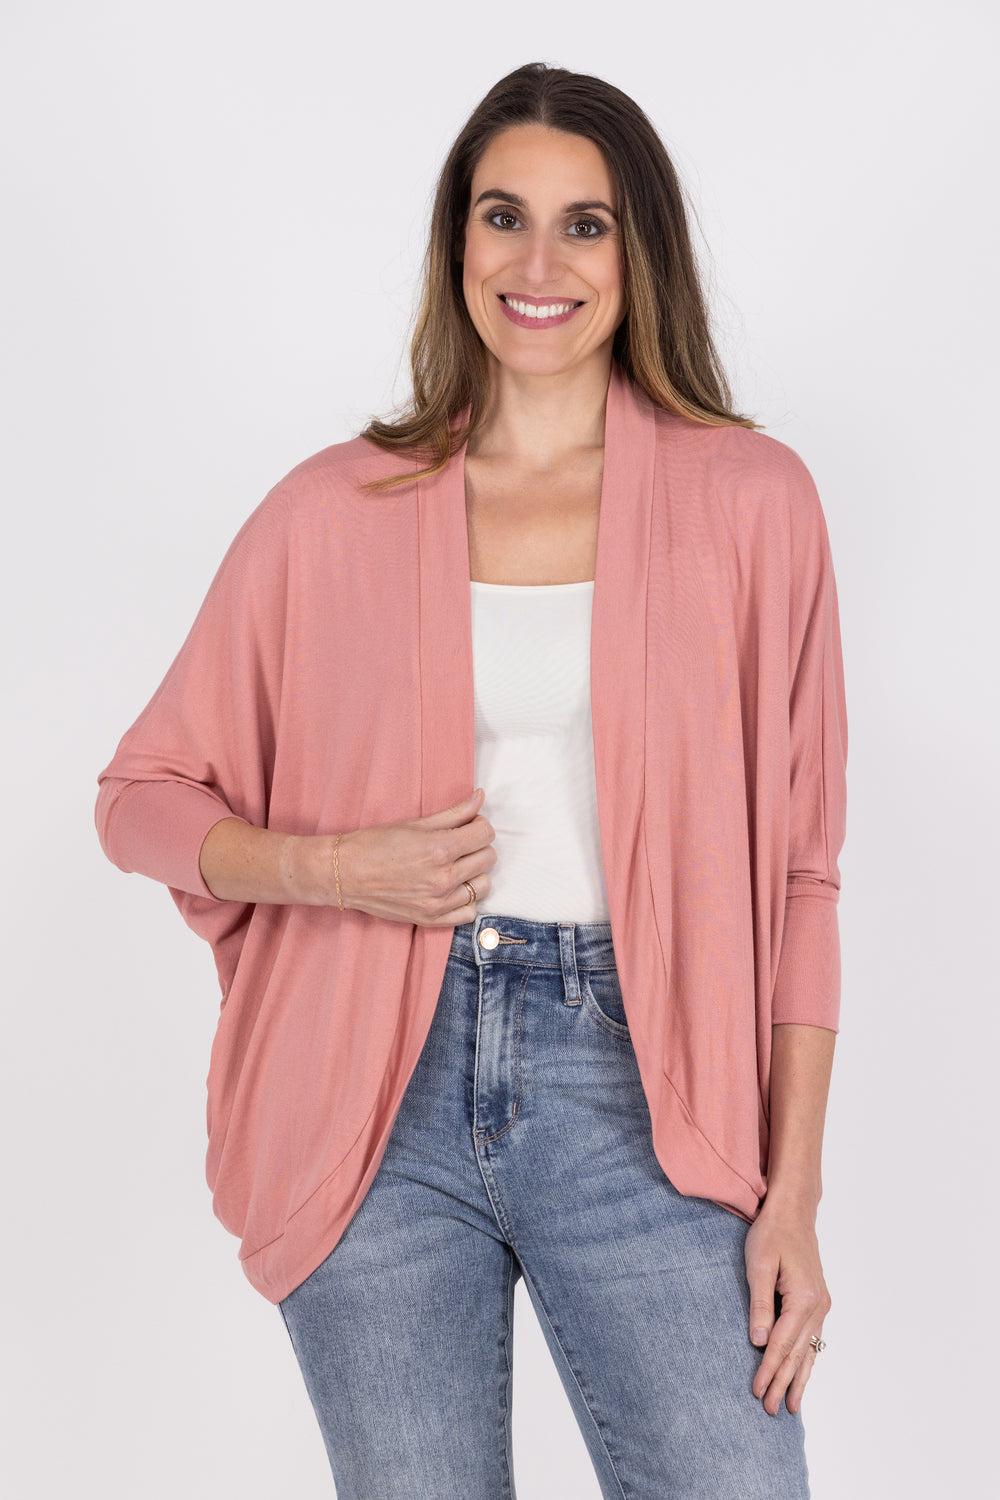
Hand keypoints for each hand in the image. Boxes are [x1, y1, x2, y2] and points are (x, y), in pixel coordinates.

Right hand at [307, 788, 496, 924]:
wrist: (345, 874)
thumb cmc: (376, 844)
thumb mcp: (416, 824)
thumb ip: (455, 813)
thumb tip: (481, 797)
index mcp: (441, 848)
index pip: (486, 834)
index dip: (479, 826)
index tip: (468, 826)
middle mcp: (443, 878)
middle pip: (488, 858)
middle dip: (477, 847)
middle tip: (459, 844)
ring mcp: (439, 902)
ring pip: (484, 886)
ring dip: (474, 874)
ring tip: (454, 867)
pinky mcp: (432, 919)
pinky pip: (470, 913)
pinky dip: (466, 901)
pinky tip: (451, 889)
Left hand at [744, 1200, 831, 1415]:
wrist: (793, 1212)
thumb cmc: (772, 1233)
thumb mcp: (759, 1265)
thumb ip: (760, 1304)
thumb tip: (759, 1342)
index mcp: (804, 1298)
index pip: (782, 1344)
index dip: (769, 1370)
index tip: (757, 1393)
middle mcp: (818, 1306)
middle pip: (798, 1354)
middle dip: (784, 1383)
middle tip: (772, 1410)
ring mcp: (821, 1305)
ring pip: (810, 1350)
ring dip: (799, 1378)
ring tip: (791, 1405)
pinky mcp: (818, 1301)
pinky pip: (813, 1339)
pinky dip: (807, 1360)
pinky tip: (803, 1374)